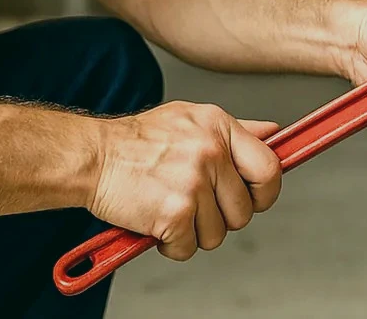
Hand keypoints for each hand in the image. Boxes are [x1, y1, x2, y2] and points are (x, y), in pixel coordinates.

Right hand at [87, 102, 281, 260]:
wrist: (91, 156)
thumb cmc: (135, 141)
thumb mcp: (190, 119)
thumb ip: (235, 130)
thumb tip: (274, 134)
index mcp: (219, 126)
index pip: (270, 167)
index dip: (265, 192)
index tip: (253, 198)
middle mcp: (211, 152)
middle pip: (244, 211)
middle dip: (220, 218)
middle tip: (193, 205)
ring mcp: (194, 183)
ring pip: (217, 234)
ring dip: (192, 232)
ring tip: (168, 209)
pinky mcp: (175, 213)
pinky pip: (188, 248)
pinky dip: (170, 244)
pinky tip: (154, 221)